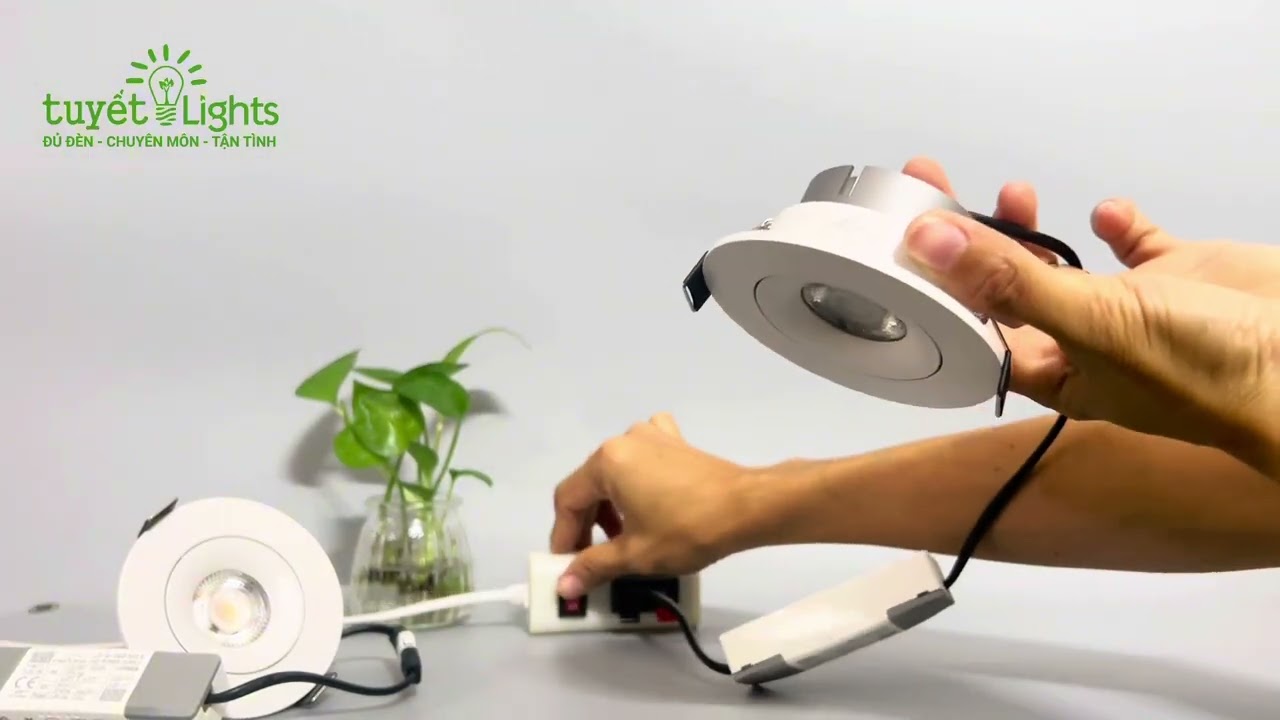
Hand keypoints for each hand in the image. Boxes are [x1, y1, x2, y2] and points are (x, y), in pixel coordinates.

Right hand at [549, 413, 756, 597]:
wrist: (749, 507)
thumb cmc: (687, 529)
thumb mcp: (635, 554)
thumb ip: (593, 566)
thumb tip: (565, 585)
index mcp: (606, 462)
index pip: (568, 500)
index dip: (563, 536)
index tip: (567, 565)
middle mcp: (624, 440)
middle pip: (590, 483)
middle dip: (588, 522)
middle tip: (594, 556)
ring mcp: (653, 435)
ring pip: (615, 470)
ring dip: (611, 503)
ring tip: (623, 534)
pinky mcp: (677, 442)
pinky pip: (645, 452)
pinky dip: (638, 473)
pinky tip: (648, 490)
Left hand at [896, 158, 1279, 474]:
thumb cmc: (1206, 374)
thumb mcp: (1091, 322)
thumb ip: (1010, 282)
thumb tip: (929, 241)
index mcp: (1054, 372)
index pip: (971, 326)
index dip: (932, 284)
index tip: (907, 236)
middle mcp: (1086, 345)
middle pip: (1006, 291)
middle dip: (970, 245)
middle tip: (938, 193)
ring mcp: (1133, 312)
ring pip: (1063, 268)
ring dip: (1031, 233)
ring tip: (1013, 196)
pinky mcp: (1180, 281)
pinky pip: (1136, 248)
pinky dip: (1118, 226)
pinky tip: (1109, 213)